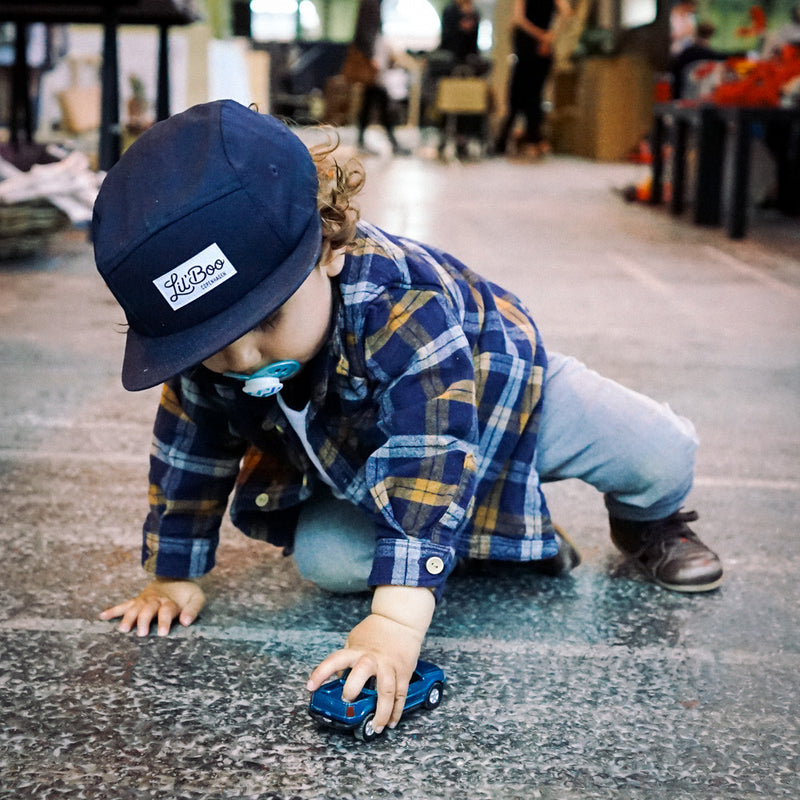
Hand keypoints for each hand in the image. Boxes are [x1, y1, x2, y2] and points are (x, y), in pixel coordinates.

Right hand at [99, 577, 205, 636]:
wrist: (177, 575)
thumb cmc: (187, 593)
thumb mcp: (197, 598)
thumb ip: (193, 609)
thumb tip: (186, 622)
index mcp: (170, 601)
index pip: (167, 611)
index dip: (165, 621)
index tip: (163, 633)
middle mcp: (155, 600)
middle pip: (148, 610)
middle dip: (144, 621)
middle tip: (142, 634)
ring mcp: (144, 600)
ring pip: (134, 608)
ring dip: (128, 618)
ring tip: (123, 630)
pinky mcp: (137, 600)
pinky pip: (123, 605)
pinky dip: (113, 610)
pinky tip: (102, 616)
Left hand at [306, 585, 434, 733]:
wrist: (400, 619)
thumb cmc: (376, 629)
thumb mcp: (354, 639)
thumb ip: (346, 658)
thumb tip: (338, 676)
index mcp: (356, 650)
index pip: (334, 661)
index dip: (321, 673)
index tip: (310, 686)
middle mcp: (372, 659)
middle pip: (360, 675)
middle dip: (352, 691)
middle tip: (347, 703)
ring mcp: (389, 666)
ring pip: (386, 692)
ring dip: (381, 712)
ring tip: (376, 727)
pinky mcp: (403, 671)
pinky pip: (400, 694)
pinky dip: (396, 711)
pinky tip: (391, 721)